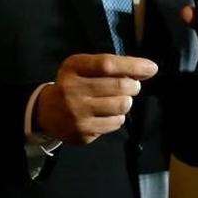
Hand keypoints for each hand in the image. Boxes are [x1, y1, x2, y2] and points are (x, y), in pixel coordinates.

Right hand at [35, 54, 157, 144]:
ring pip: (122, 106)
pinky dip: (118, 117)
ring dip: (126, 102)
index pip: (107, 64)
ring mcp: (77, 114)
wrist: (47, 112)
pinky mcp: (83, 132)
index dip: (132, 65)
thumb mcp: (84, 68)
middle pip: (119, 86)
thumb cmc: (73, 84)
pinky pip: (116, 123)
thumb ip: (111, 66)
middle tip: (132, 86)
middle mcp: (73, 90)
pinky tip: (107, 113)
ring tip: (118, 100)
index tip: (151, 68)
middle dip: (133, 85)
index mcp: (73, 68)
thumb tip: (147, 69)